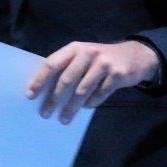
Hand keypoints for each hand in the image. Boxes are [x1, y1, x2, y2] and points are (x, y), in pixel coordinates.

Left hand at [25, 40, 159, 123]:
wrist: (135, 55)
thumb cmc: (101, 59)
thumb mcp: (83, 57)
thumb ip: (68, 68)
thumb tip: (47, 91)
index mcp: (75, 48)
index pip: (52, 64)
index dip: (39, 80)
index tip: (30, 95)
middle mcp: (88, 53)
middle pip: (66, 80)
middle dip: (53, 99)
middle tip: (45, 113)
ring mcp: (103, 64)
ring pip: (82, 91)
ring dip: (71, 108)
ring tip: (64, 118)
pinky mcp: (117, 75)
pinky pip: (99, 95)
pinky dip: (90, 103)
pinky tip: (86, 107)